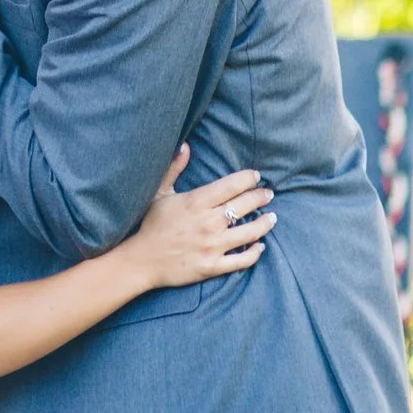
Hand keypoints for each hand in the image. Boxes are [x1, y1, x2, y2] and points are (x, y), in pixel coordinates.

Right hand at [122, 146, 273, 288]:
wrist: (141, 260)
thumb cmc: (151, 225)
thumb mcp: (159, 193)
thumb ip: (174, 168)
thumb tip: (185, 145)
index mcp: (196, 202)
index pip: (232, 185)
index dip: (248, 179)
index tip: (256, 177)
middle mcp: (208, 222)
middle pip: (245, 205)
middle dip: (261, 197)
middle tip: (269, 194)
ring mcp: (212, 246)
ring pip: (250, 232)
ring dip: (265, 223)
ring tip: (272, 217)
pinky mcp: (212, 266)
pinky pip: (242, 260)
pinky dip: (255, 253)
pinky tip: (260, 246)